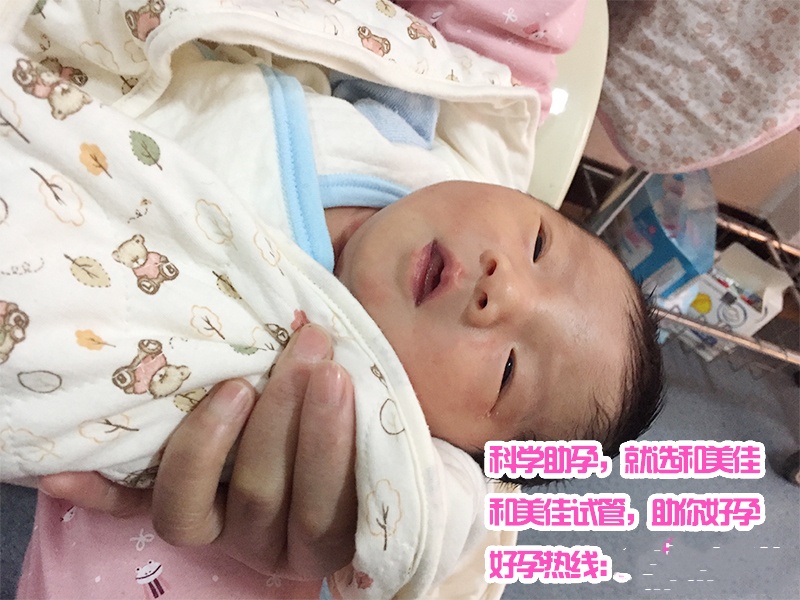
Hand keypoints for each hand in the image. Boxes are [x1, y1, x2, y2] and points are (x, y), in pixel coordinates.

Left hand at [39, 324, 357, 579]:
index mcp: (326, 536)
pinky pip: (129, 510)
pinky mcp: (175, 510)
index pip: (324, 508)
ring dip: (207, 443)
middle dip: (284, 418)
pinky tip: (68, 471)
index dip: (328, 442)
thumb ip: (369, 400)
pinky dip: (97, 493)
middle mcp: (265, 545)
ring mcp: (214, 531)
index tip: (337, 373)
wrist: (332, 453)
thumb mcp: (376, 422)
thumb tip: (338, 338)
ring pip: (187, 512)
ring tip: (235, 384)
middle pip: (260, 498)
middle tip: (304, 349)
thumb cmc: (361, 427)